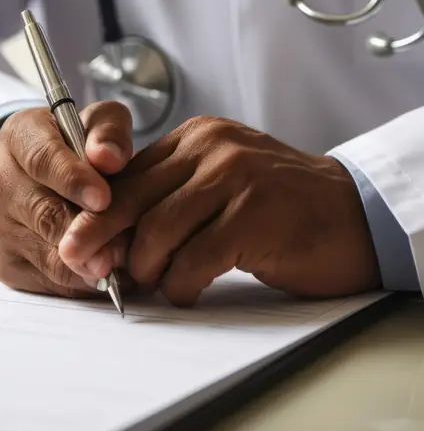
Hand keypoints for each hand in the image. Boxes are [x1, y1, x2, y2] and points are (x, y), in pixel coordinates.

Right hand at [0, 101, 132, 296]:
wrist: (47, 179)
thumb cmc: (82, 148)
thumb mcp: (101, 123)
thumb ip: (109, 130)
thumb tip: (108, 158)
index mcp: (19, 136)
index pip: (40, 159)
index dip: (72, 180)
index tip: (103, 197)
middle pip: (42, 214)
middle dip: (84, 233)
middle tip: (121, 247)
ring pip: (47, 254)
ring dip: (86, 262)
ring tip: (121, 262)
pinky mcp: (4, 263)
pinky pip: (47, 280)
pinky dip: (79, 281)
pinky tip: (104, 271)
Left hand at [58, 116, 380, 304]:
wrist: (354, 215)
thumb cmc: (280, 208)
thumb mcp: (221, 185)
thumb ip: (172, 199)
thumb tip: (112, 240)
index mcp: (198, 137)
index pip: (129, 174)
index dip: (97, 213)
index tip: (75, 243)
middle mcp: (213, 148)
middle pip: (132, 198)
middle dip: (101, 239)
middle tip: (86, 269)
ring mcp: (236, 179)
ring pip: (158, 231)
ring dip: (147, 269)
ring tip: (154, 285)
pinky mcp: (255, 216)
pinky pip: (194, 260)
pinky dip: (181, 285)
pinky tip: (188, 292)